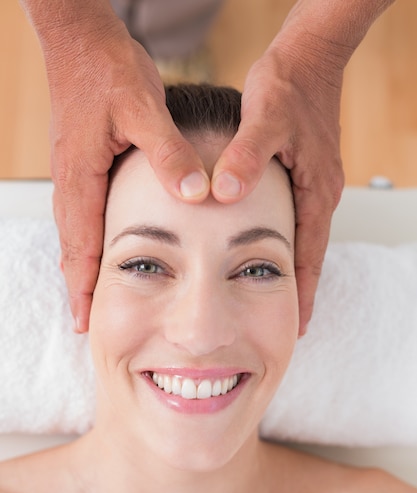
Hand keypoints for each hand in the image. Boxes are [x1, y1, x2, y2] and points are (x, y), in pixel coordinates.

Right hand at [44, 16, 209, 331]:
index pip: (80, 247)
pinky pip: (82, 217)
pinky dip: (88, 244)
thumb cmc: (107, 71)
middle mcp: (71, 184)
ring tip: (93, 298)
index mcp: (81, 178)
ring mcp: (74, 176)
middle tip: (88, 323)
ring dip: (82, 269)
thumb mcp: (143, 108)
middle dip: (79, 288)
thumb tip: (196, 193)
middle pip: (72, 249)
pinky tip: (104, 251)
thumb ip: (169, 153)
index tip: (86, 321)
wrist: (81, 40)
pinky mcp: (81, 166)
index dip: (83, 286)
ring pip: (75, 236)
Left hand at [211, 39, 344, 334]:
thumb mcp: (264, 118)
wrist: (307, 56)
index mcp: (316, 190)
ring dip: (294, 268)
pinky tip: (268, 249)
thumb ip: (245, 157)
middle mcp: (319, 193)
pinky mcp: (303, 173)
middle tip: (286, 323)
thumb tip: (223, 194)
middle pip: (311, 253)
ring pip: (304, 238)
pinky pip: (296, 218)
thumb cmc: (288, 84)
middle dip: (300, 289)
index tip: (297, 324)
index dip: (303, 291)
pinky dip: (286, 241)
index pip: (311, 254)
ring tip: (276, 297)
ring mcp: (313, 184)